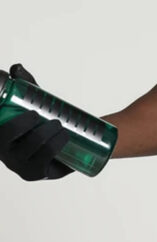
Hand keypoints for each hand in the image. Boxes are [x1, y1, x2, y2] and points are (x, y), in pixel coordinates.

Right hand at [0, 63, 74, 180]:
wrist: (64, 138)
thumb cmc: (41, 120)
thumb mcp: (32, 101)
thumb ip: (24, 84)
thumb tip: (16, 67)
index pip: (1, 131)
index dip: (14, 125)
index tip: (32, 114)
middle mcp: (4, 154)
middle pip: (9, 139)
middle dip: (26, 126)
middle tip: (46, 117)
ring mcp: (20, 166)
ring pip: (31, 150)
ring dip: (47, 137)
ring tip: (60, 126)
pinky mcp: (36, 174)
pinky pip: (44, 162)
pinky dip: (56, 148)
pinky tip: (64, 138)